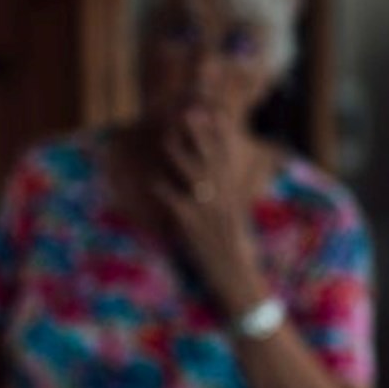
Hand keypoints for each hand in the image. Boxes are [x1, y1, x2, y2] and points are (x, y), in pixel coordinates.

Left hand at [153, 107, 268, 314]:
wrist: (236, 276)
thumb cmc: (232, 247)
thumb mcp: (233, 215)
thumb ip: (225, 194)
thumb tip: (217, 178)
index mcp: (232, 193)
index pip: (227, 157)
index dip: (220, 134)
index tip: (214, 111)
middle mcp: (222, 198)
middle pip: (211, 159)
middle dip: (201, 135)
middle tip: (190, 111)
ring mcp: (208, 211)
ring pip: (193, 176)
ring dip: (179, 156)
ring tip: (167, 138)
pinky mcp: (192, 227)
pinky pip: (176, 204)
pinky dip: (164, 191)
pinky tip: (153, 180)